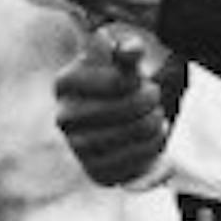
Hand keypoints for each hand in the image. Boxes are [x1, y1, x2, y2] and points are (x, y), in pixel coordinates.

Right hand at [53, 27, 170, 188]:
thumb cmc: (115, 82)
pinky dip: (154, 150)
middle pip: (130, 108)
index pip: (119, 82)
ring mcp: (78, 148)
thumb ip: (128, 50)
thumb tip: (132, 48)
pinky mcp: (96, 172)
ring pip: (138, 135)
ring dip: (156, 124)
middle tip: (153, 97)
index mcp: (65, 83)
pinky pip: (137, 163)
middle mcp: (64, 118)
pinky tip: (152, 139)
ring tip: (155, 117)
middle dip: (151, 101)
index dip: (138, 81)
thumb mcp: (120, 61)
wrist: (112, 119)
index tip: (140, 80)